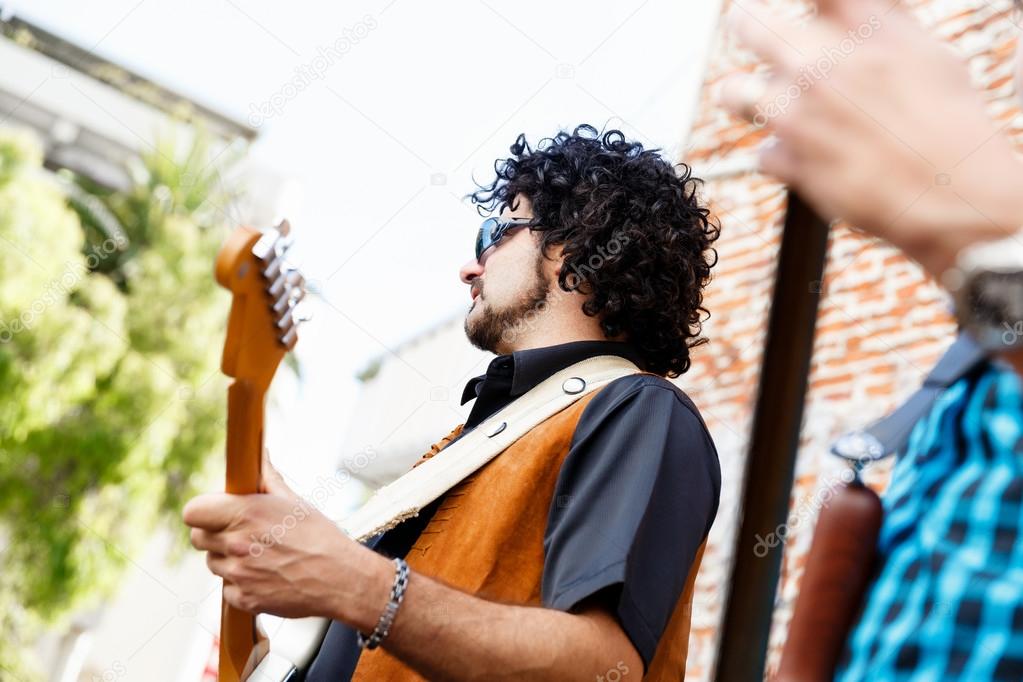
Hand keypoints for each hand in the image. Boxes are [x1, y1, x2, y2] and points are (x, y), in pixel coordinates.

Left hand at [182, 449, 385, 619]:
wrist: (340, 579)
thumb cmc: (320, 537)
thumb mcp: (295, 502)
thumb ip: (268, 479)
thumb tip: (261, 455)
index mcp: (246, 514)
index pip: (193, 512)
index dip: (202, 511)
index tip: (215, 511)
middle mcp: (236, 544)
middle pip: (198, 538)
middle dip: (213, 533)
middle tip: (237, 532)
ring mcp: (238, 575)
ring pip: (213, 563)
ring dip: (228, 558)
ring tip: (259, 555)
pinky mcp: (243, 599)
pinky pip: (228, 589)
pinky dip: (241, 584)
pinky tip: (266, 576)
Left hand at [720, 0, 1022, 278]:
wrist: (953, 193)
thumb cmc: (949, 122)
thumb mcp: (928, 54)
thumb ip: (880, 26)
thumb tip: (852, 13)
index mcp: (861, 28)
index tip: (783, 4)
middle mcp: (820, 64)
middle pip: (748, 22)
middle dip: (746, 25)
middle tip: (746, 28)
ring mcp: (797, 114)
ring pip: (733, 91)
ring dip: (741, 96)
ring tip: (752, 101)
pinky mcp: (788, 161)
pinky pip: (761, 152)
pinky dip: (779, 156)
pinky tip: (806, 158)